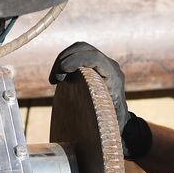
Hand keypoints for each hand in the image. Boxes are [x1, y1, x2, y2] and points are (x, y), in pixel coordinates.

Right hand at [49, 41, 151, 159]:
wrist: (119, 119)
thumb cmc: (113, 124)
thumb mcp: (108, 123)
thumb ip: (102, 119)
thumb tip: (93, 122)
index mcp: (113, 77)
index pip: (94, 57)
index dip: (76, 60)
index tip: (62, 71)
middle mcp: (109, 66)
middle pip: (83, 48)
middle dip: (64, 59)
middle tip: (54, 79)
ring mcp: (102, 63)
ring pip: (78, 49)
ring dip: (62, 60)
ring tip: (54, 80)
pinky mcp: (93, 65)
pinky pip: (76, 55)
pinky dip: (64, 63)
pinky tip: (59, 78)